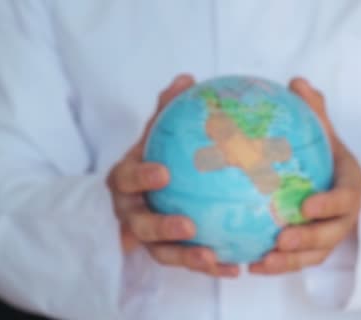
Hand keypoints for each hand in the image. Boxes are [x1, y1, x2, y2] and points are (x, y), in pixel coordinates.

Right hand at [107, 74, 239, 277]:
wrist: (134, 195)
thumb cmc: (149, 160)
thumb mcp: (153, 137)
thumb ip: (166, 112)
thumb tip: (185, 78)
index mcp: (125, 181)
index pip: (127, 178)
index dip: (141, 176)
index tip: (163, 173)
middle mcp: (130, 212)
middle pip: (139, 225)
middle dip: (161, 226)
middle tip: (188, 224)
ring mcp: (144, 237)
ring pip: (161, 252)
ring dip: (186, 257)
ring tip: (214, 258)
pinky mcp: (163, 253)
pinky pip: (184, 262)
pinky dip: (208, 267)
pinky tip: (234, 268)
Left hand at [249, 78, 360, 274]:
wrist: (332, 177)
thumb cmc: (325, 152)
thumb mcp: (323, 130)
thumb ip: (314, 109)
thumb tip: (296, 82)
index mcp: (350, 186)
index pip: (346, 197)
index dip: (330, 203)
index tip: (307, 204)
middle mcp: (344, 215)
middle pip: (332, 233)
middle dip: (309, 239)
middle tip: (282, 238)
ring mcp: (330, 234)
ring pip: (315, 254)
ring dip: (291, 261)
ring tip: (263, 262)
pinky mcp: (314, 248)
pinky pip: (298, 261)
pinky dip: (278, 267)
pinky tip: (251, 266)